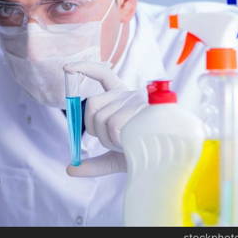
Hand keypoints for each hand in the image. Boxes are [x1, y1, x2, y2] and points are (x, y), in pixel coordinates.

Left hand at [63, 61, 146, 176]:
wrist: (170, 160)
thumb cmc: (145, 154)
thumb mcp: (116, 158)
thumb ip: (94, 164)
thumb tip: (70, 169)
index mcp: (120, 98)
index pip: (103, 74)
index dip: (85, 68)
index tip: (67, 68)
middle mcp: (127, 94)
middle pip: (93, 107)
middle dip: (98, 133)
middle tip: (119, 143)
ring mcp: (137, 101)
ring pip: (104, 120)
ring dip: (111, 140)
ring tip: (130, 144)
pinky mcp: (145, 111)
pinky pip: (115, 122)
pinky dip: (113, 137)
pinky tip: (122, 140)